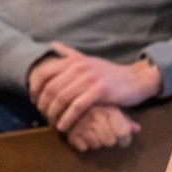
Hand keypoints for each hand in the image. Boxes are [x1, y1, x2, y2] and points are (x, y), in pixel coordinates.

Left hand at [28, 42, 161, 131]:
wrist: (137, 79)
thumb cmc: (111, 74)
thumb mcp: (89, 60)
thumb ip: (70, 54)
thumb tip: (53, 45)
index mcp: (74, 60)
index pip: (43, 73)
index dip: (34, 88)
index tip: (35, 101)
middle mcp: (79, 67)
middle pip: (50, 88)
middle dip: (43, 106)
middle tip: (44, 116)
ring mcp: (90, 79)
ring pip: (61, 98)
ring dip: (53, 114)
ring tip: (53, 123)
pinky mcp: (100, 91)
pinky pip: (77, 107)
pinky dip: (67, 118)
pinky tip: (64, 126)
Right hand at [65, 105, 140, 151]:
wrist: (74, 101)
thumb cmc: (100, 108)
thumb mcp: (115, 110)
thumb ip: (126, 121)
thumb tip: (137, 129)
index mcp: (109, 109)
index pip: (123, 132)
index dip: (125, 139)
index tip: (123, 140)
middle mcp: (95, 114)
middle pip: (110, 141)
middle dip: (110, 141)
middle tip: (106, 135)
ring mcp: (81, 122)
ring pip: (97, 144)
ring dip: (97, 142)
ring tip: (94, 133)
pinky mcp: (69, 130)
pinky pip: (83, 147)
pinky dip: (84, 145)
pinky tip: (84, 136)